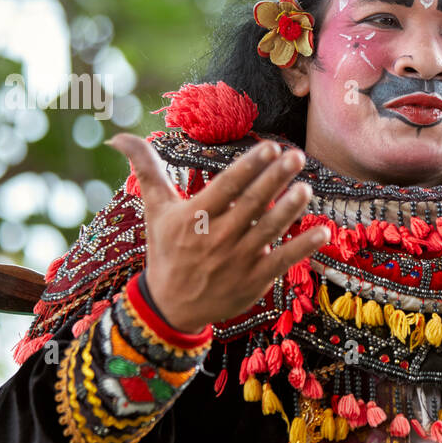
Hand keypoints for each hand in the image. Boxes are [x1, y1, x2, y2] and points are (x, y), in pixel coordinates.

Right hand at [106, 134, 327, 332]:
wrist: (171, 306)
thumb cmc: (166, 250)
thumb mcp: (155, 210)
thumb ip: (145, 169)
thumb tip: (119, 136)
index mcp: (194, 217)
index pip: (227, 187)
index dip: (250, 166)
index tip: (271, 147)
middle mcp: (216, 238)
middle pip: (251, 204)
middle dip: (275, 179)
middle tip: (296, 156)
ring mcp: (237, 261)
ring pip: (268, 231)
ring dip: (290, 209)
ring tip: (307, 188)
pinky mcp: (254, 281)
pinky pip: (282, 261)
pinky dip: (303, 247)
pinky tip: (323, 231)